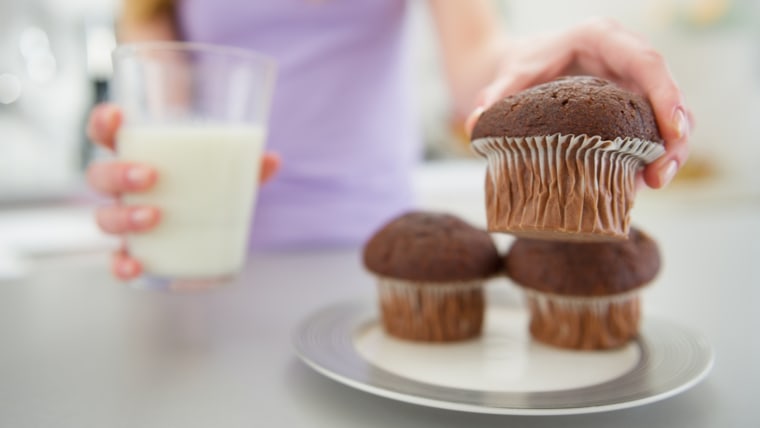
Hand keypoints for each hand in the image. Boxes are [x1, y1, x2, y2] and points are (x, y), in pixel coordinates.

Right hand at [86, 103, 280, 279]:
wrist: (202, 219)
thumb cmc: (205, 182)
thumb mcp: (225, 169)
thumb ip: (245, 163)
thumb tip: (272, 160)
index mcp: (137, 155)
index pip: (105, 132)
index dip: (102, 122)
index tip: (117, 117)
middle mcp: (122, 187)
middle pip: (99, 175)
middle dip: (118, 174)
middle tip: (150, 176)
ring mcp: (124, 218)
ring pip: (104, 216)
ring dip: (123, 216)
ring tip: (153, 217)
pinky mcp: (133, 251)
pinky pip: (115, 260)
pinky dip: (120, 265)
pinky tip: (135, 266)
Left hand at [465, 17, 692, 188]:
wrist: (517, 68)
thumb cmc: (518, 66)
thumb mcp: (507, 77)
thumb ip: (494, 97)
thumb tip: (473, 124)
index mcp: (601, 39)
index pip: (646, 63)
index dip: (666, 96)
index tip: (674, 131)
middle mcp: (623, 58)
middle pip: (665, 92)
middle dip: (674, 135)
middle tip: (661, 175)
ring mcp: (629, 84)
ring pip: (666, 114)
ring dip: (667, 151)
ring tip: (653, 184)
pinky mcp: (627, 107)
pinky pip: (648, 130)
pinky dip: (647, 156)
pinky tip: (637, 184)